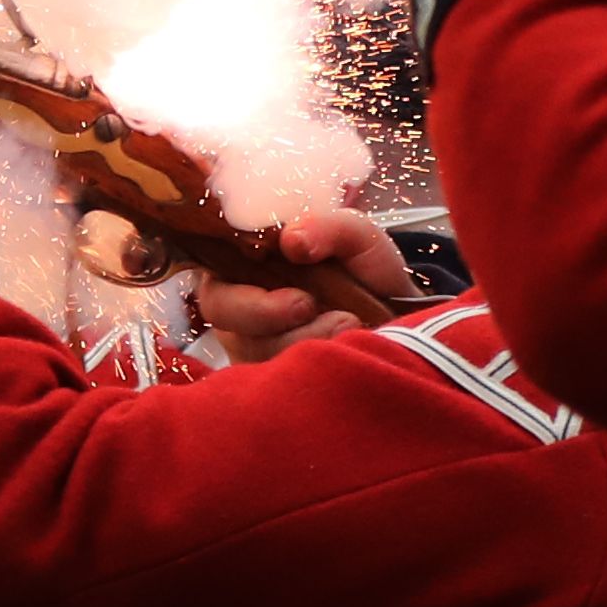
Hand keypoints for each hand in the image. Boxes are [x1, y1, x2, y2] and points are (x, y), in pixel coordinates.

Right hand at [196, 206, 419, 358]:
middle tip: (307, 304)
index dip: (232, 280)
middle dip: (262, 312)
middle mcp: (240, 302)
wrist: (397, 319)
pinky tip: (342, 348)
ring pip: (251, 348)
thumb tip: (291, 240)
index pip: (210, 266)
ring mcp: (252, 343)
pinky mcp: (269, 377)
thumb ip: (328, 227)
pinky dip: (309, 366)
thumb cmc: (367, 274)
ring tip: (347, 323)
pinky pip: (272, 378)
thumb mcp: (357, 237)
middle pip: (221, 311)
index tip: (278, 282)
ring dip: (300, 339)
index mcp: (248, 260)